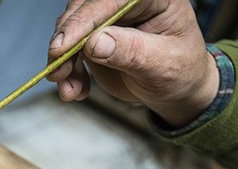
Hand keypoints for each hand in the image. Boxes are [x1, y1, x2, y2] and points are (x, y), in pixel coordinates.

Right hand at [47, 0, 219, 127]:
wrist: (174, 89)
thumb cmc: (180, 71)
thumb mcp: (162, 64)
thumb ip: (131, 51)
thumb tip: (94, 42)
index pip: (111, 0)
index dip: (84, 21)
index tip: (63, 46)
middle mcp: (125, 3)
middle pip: (83, 10)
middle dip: (65, 42)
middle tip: (58, 72)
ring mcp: (107, 19)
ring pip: (69, 30)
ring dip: (63, 62)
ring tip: (69, 89)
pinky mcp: (92, 37)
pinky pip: (68, 50)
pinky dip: (66, 72)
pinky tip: (75, 90)